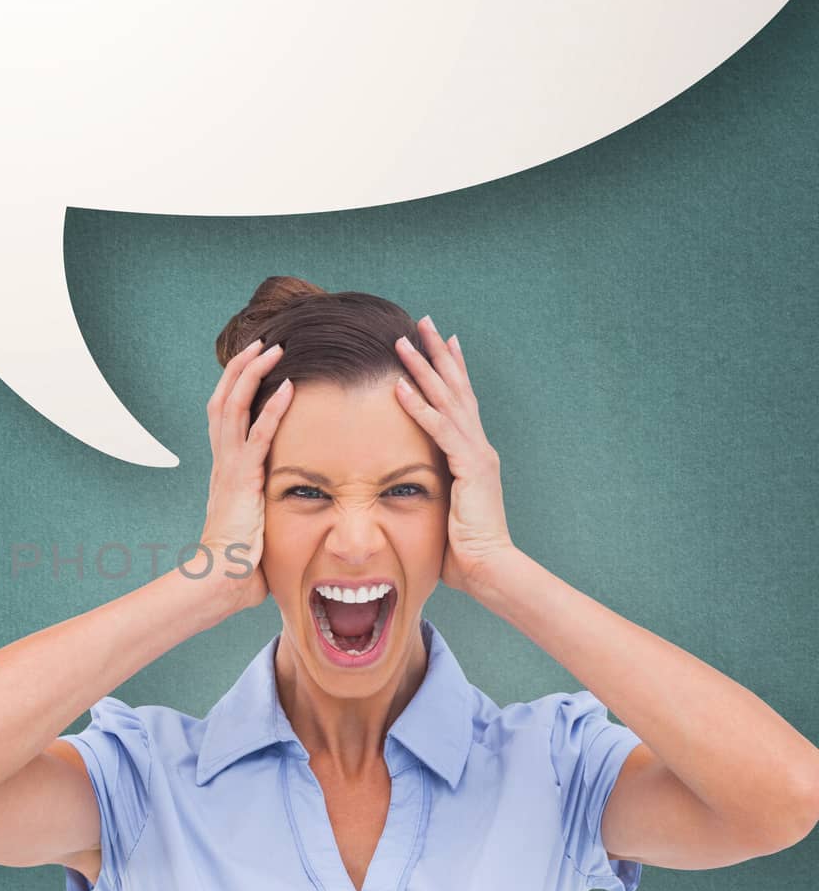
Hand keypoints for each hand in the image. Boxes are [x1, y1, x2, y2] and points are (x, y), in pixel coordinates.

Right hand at [197, 338, 293, 610]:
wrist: (220, 579)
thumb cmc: (241, 562)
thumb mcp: (257, 523)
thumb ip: (269, 506)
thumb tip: (294, 510)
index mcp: (225, 469)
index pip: (225, 415)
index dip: (237, 385)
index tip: (255, 363)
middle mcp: (222, 461)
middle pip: (223, 398)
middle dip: (242, 367)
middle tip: (263, 341)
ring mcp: (229, 468)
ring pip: (233, 406)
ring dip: (253, 374)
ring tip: (273, 349)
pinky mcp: (242, 480)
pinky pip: (258, 436)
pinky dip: (273, 409)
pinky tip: (289, 387)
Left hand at [393, 317, 515, 595]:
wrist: (489, 569)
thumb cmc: (463, 550)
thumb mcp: (443, 509)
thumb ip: (432, 489)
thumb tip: (409, 487)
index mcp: (473, 454)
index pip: (461, 402)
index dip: (451, 369)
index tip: (440, 340)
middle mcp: (479, 447)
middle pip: (456, 388)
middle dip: (438, 353)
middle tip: (423, 321)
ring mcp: (476, 455)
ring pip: (447, 401)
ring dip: (423, 369)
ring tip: (402, 341)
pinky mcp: (469, 468)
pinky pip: (440, 430)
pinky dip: (420, 407)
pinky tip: (402, 387)